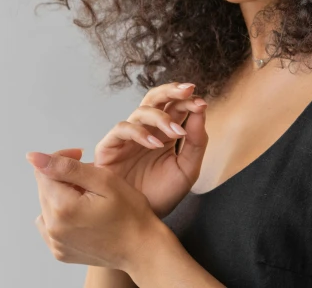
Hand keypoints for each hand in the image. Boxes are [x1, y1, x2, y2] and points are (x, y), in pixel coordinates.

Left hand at [29, 151, 169, 271]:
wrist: (142, 248)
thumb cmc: (131, 214)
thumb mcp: (105, 181)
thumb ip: (68, 168)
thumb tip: (35, 158)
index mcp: (63, 207)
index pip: (44, 171)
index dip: (62, 158)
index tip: (82, 157)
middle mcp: (53, 227)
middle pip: (45, 189)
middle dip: (65, 178)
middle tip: (93, 181)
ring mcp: (55, 242)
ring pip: (47, 206)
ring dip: (64, 197)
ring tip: (90, 199)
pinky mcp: (60, 251)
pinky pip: (51, 225)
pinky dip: (64, 216)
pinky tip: (84, 215)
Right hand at [94, 83, 208, 217]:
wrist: (140, 221)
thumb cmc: (163, 195)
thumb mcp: (188, 169)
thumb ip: (197, 142)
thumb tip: (201, 111)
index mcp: (165, 133)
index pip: (176, 106)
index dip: (187, 101)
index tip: (201, 103)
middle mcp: (146, 131)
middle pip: (155, 99)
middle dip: (171, 91)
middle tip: (188, 90)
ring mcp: (127, 138)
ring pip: (140, 111)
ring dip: (161, 117)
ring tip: (176, 133)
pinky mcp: (109, 148)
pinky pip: (122, 129)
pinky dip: (139, 133)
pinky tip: (155, 144)